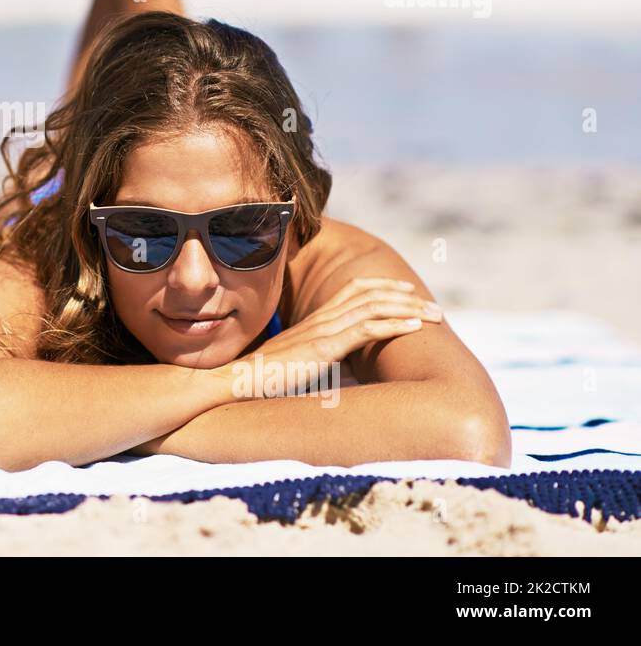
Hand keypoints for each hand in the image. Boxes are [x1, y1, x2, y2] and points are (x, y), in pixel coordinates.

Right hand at [220, 277, 442, 400]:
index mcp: (314, 321)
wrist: (236, 382)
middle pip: (369, 294)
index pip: (353, 291)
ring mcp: (322, 331)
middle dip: (406, 298)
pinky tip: (414, 327)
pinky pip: (365, 330)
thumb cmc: (259, 379)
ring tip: (434, 316)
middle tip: (435, 307)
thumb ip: (312, 358)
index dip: (383, 288)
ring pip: (373, 308)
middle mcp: (320, 319)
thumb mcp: (292, 363)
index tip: (409, 295)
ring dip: (409, 310)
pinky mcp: (323, 348)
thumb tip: (327, 367)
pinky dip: (393, 326)